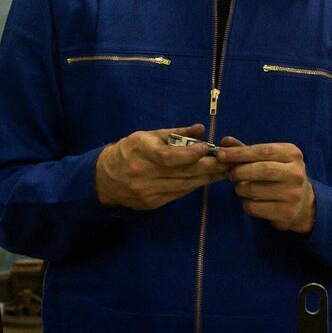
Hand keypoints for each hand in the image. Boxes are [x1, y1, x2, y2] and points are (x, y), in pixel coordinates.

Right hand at [95, 124, 225, 210]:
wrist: (103, 178)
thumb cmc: (128, 151)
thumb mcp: (147, 136)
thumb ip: (175, 133)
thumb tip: (201, 129)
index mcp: (140, 152)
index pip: (170, 156)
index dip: (192, 154)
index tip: (208, 148)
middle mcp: (143, 173)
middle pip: (182, 173)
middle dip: (208, 167)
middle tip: (227, 161)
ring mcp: (147, 191)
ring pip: (184, 185)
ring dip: (206, 178)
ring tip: (222, 170)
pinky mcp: (152, 203)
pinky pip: (178, 194)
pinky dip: (193, 186)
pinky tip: (205, 179)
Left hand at [217, 136, 315, 233]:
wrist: (302, 202)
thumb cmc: (279, 175)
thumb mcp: (267, 159)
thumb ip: (246, 150)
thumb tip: (225, 141)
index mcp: (292, 154)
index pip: (263, 151)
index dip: (240, 153)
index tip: (221, 155)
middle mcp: (296, 173)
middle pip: (262, 169)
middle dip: (240, 171)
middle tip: (230, 174)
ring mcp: (293, 194)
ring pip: (255, 190)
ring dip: (241, 188)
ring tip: (241, 187)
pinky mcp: (286, 212)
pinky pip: (255, 207)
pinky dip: (246, 204)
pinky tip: (250, 200)